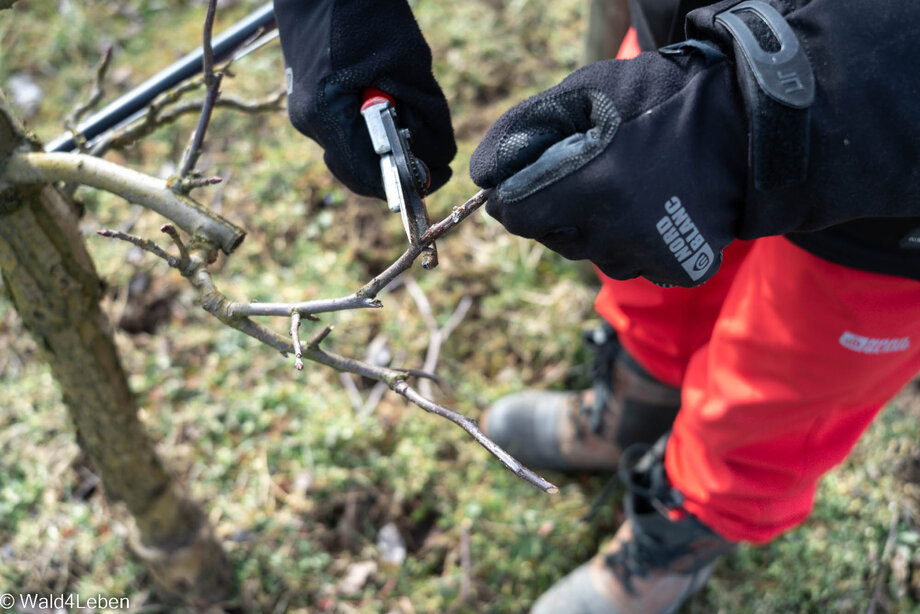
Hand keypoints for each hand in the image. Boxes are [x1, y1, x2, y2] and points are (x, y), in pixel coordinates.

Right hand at [275, 0, 455, 198]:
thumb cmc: (361, 9)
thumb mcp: (408, 61)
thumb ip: (426, 114)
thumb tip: (438, 157)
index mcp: (325, 115)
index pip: (368, 175)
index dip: (408, 182)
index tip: (438, 175)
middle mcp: (308, 122)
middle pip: (360, 170)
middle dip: (398, 166)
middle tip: (434, 153)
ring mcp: (305, 112)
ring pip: (354, 153)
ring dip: (386, 146)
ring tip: (413, 118)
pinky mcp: (311, 99)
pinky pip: (346, 132)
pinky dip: (373, 130)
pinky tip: (392, 105)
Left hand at [470, 47, 746, 286]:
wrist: (741, 123)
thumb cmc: (654, 100)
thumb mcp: (580, 93)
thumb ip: (520, 133)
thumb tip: (483, 177)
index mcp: (589, 187)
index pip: (515, 216)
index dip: (516, 196)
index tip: (530, 180)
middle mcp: (616, 232)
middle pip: (552, 237)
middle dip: (557, 209)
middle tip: (592, 170)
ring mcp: (650, 255)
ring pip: (592, 254)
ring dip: (596, 228)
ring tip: (628, 186)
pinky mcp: (678, 267)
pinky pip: (632, 263)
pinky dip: (634, 241)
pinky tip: (654, 207)